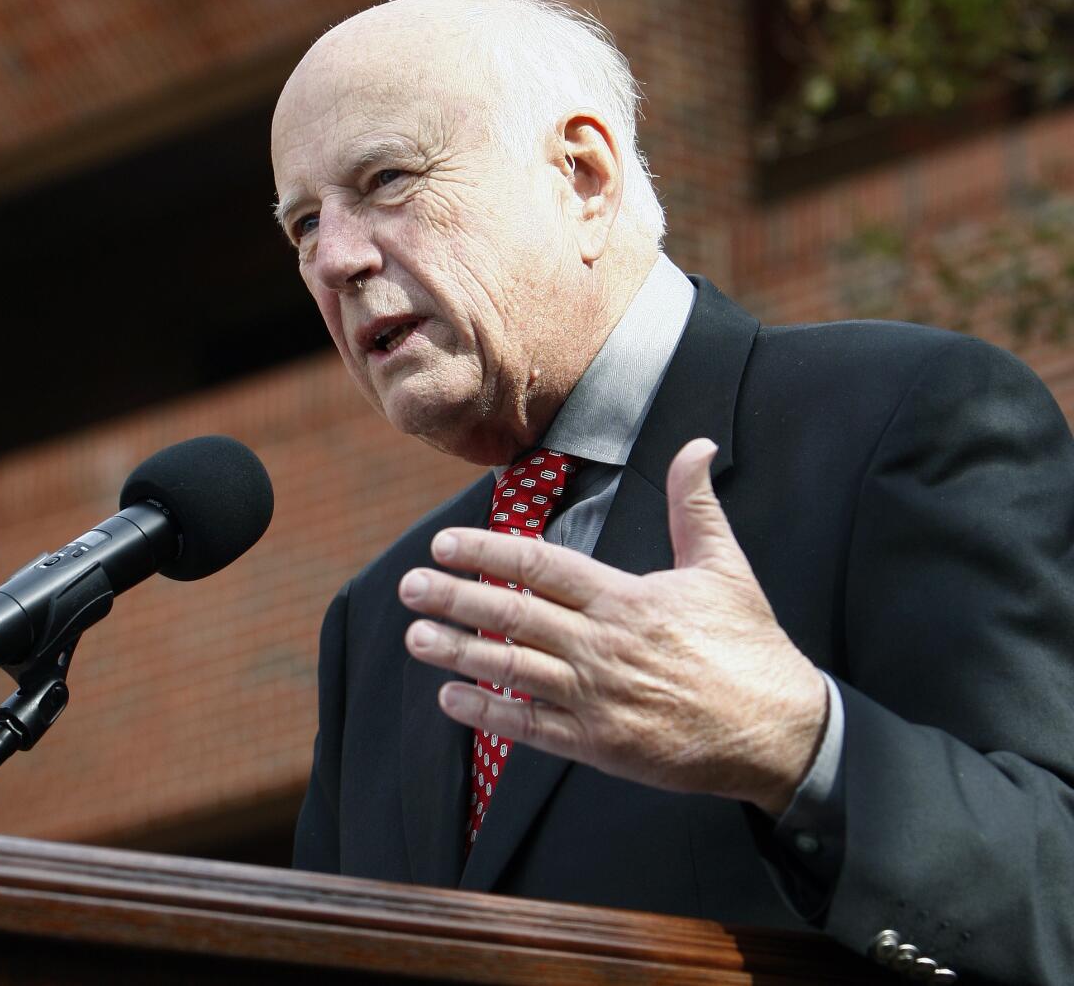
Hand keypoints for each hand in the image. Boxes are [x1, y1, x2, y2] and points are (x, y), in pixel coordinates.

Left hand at [399, 438, 827, 815]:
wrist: (779, 731)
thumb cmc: (750, 646)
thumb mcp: (725, 567)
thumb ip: (697, 505)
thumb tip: (698, 445)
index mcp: (626, 598)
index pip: (541, 565)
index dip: (487, 551)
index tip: (444, 543)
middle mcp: (602, 644)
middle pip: (513, 614)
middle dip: (454, 598)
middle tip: (409, 587)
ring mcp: (597, 697)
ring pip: (511, 669)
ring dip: (458, 652)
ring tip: (415, 637)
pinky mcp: (599, 744)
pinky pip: (530, 726)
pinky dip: (487, 712)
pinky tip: (451, 699)